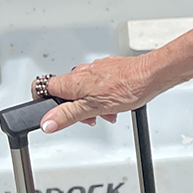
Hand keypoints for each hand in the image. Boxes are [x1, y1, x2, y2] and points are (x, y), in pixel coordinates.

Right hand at [36, 57, 150, 133]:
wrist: (150, 75)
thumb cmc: (126, 87)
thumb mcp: (93, 108)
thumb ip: (67, 116)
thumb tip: (47, 122)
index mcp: (71, 81)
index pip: (42, 88)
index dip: (42, 102)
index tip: (51, 114)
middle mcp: (80, 72)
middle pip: (66, 93)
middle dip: (75, 109)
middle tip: (89, 118)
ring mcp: (94, 70)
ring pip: (83, 91)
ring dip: (92, 105)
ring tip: (107, 112)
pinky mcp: (108, 70)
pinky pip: (98, 86)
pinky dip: (103, 97)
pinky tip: (115, 103)